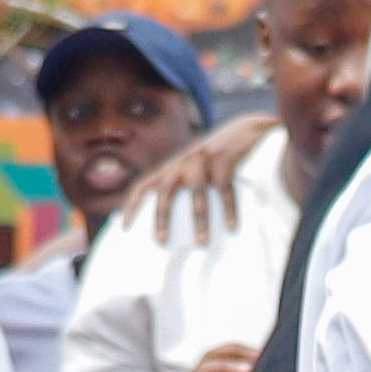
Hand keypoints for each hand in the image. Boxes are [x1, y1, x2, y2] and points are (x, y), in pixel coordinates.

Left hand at [133, 115, 274, 243]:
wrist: (246, 128)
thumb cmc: (217, 156)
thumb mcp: (194, 165)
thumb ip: (180, 182)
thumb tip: (172, 218)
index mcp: (172, 165)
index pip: (143, 184)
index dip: (131, 205)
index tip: (125, 227)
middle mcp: (183, 160)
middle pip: (165, 189)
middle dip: (162, 216)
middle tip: (162, 241)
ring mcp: (204, 159)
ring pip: (196, 191)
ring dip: (199, 219)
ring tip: (202, 243)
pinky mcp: (225, 160)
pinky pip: (224, 189)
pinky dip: (228, 210)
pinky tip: (231, 228)